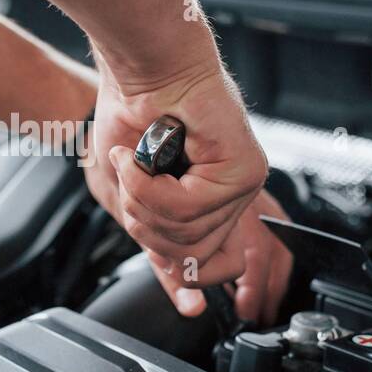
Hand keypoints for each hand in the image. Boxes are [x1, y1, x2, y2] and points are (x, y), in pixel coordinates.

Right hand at [83, 59, 269, 313]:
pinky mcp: (243, 167)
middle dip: (145, 225)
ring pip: (189, 236)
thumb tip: (187, 300)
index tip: (185, 303)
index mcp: (211, 203)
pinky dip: (151, 187)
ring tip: (132, 162)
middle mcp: (232, 195)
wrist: (136, 68)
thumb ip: (155, 244)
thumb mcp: (128, 197)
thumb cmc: (129, 117)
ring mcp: (242, 182)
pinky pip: (191, 209)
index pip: (215, 265)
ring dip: (142, 201)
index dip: (188, 280)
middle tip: (128, 181)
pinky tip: (142, 157)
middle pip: (193, 257)